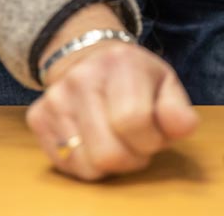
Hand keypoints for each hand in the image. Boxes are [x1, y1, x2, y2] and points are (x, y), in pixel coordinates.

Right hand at [26, 4, 197, 180]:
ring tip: (120, 142)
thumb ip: (178, 109)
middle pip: (108, 151)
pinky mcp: (38, 117)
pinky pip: (67, 165)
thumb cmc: (136, 77)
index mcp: (122, 63)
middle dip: (133, 158)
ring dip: (112, 163)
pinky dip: (89, 164)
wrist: (90, 58)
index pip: (134, 121)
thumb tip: (184, 128)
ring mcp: (56, 98)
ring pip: (87, 164)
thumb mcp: (166, 83)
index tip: (157, 135)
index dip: (152, 140)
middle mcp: (82, 78)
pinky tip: (98, 142)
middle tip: (140, 144)